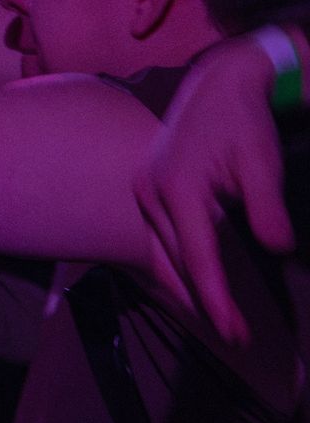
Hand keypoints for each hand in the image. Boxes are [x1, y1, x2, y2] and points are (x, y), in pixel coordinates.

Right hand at [134, 34, 295, 343]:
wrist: (217, 86)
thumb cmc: (242, 121)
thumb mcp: (261, 161)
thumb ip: (266, 206)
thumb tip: (278, 249)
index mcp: (176, 188)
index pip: (197, 257)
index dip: (216, 299)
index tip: (234, 332)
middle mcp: (150, 194)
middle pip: (173, 263)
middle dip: (203, 302)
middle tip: (237, 336)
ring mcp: (144, 193)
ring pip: (160, 257)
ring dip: (186, 290)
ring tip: (217, 320)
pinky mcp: (148, 193)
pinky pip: (158, 242)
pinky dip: (176, 269)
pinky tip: (194, 288)